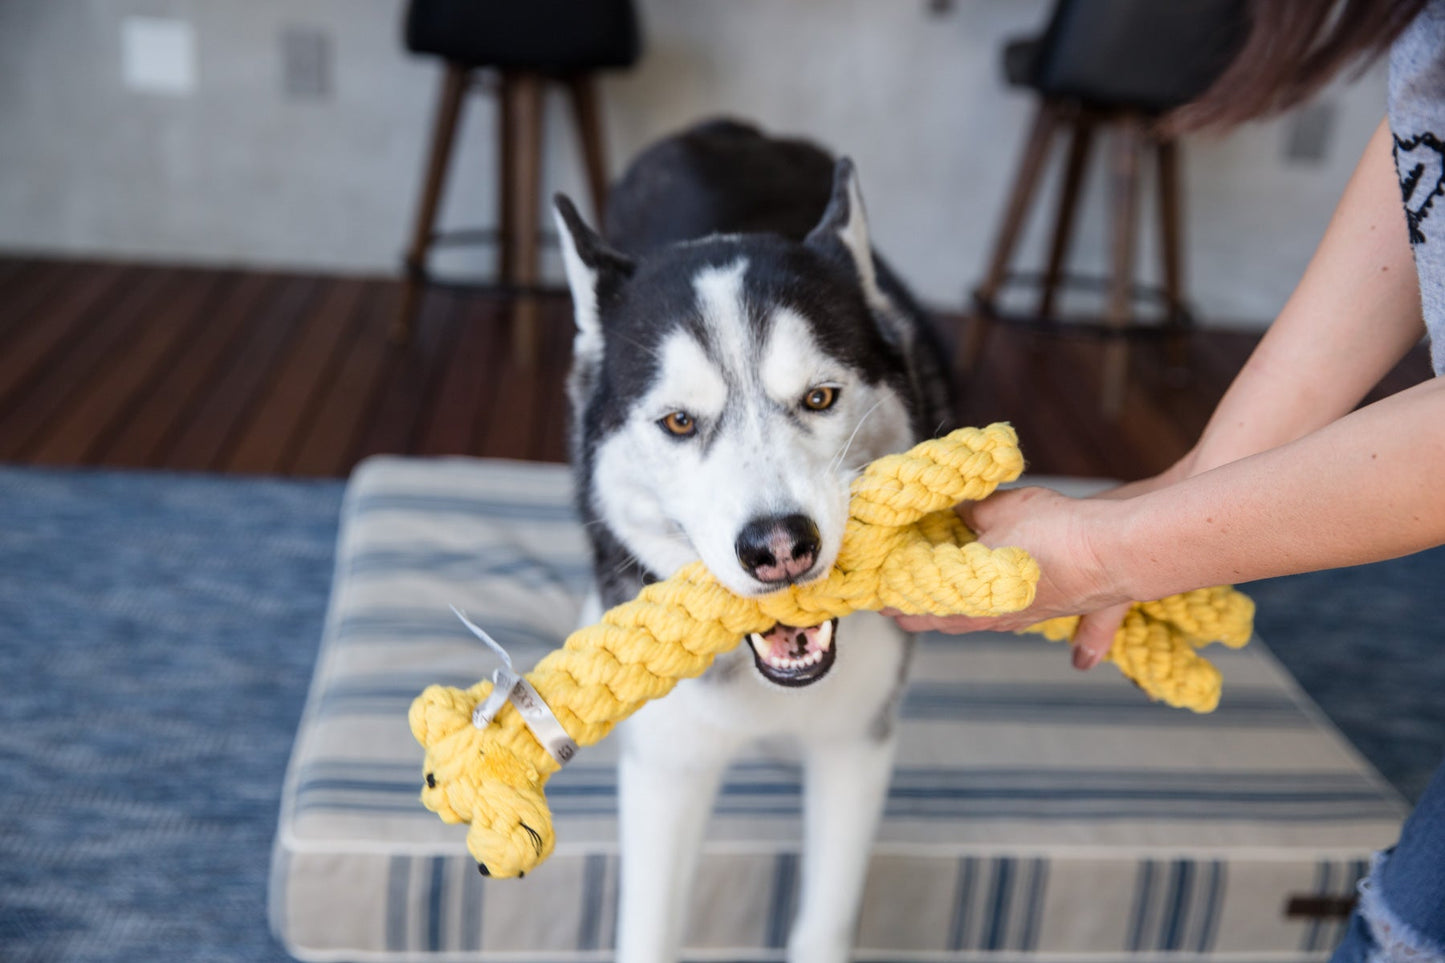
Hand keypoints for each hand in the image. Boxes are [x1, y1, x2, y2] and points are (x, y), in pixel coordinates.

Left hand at [887, 486, 1132, 667]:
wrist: (1117, 551)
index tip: (877, 599)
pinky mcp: (1045, 610)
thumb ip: (970, 511)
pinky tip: (983, 593)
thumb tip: (952, 506)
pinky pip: (1002, 612)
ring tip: (931, 596)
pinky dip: (983, 604)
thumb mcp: (1001, 510)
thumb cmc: (1058, 533)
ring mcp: (1021, 617)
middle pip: (944, 621)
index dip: (896, 603)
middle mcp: (994, 617)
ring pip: (973, 619)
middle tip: (894, 601)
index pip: (920, 610)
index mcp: (973, 602)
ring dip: (951, 608)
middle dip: (918, 609)